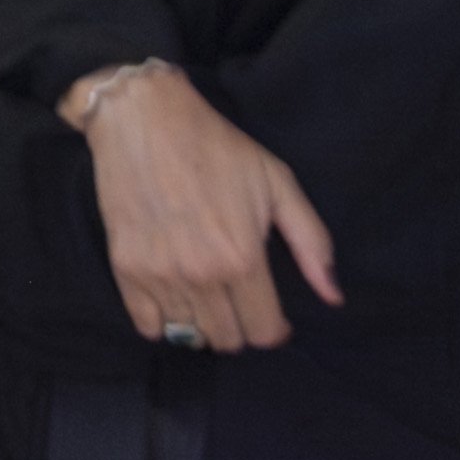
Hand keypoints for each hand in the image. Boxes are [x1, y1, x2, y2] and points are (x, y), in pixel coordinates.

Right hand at [64, 64, 341, 350]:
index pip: (264, 333)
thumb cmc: (217, 147)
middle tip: (237, 297)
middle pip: (227, 341)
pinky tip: (173, 294)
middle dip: (239, 326)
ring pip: (189, 337)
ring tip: (205, 294)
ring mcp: (159, 276)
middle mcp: (202, 276)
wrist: (143, 118)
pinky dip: (163, 320)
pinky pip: (147, 326)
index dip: (274, 328)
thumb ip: (311, 242)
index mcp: (243, 259)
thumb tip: (333, 297)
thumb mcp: (277, 182)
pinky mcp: (125, 269)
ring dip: (203, 323)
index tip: (271, 312)